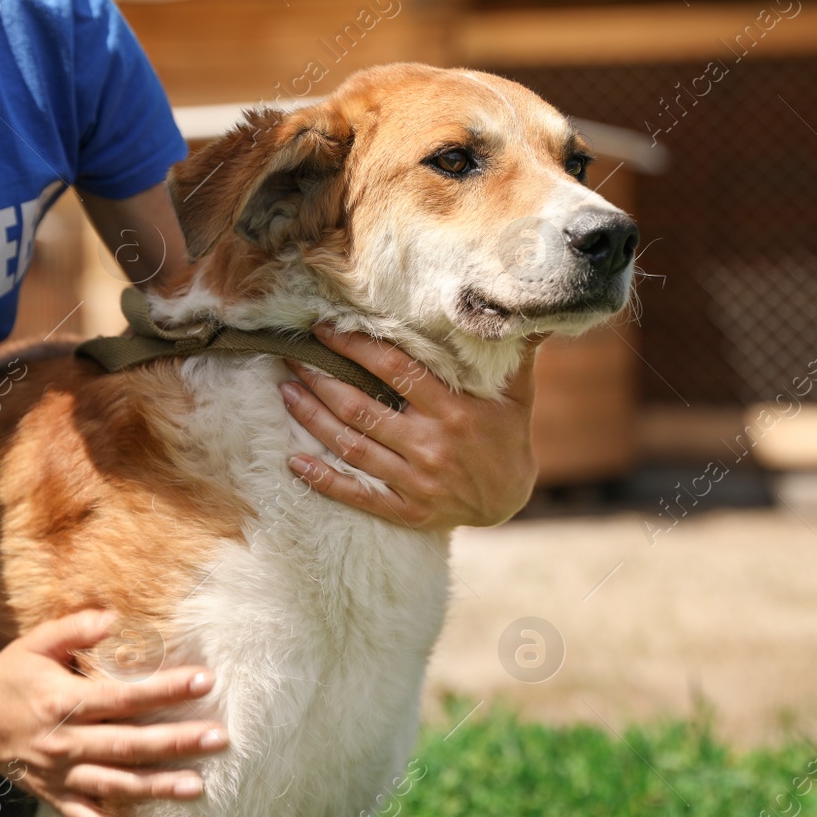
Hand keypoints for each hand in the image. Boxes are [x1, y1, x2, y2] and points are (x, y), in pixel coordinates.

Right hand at [0, 611, 228, 816]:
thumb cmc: (10, 673)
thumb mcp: (36, 642)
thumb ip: (75, 629)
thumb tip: (114, 617)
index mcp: (62, 701)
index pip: (124, 697)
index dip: (165, 690)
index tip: (204, 681)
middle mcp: (62, 742)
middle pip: (127, 745)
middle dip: (176, 742)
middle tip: (218, 738)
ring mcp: (58, 774)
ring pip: (114, 785)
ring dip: (157, 788)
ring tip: (198, 787)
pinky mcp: (52, 795)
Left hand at [277, 325, 541, 529]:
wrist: (511, 501)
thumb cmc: (508, 436)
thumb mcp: (518, 393)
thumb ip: (516, 351)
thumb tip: (530, 307)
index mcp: (454, 410)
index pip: (394, 370)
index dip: (356, 347)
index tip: (326, 329)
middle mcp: (430, 445)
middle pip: (361, 406)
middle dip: (321, 378)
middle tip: (291, 355)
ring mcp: (415, 481)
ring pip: (351, 446)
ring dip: (313, 418)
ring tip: (286, 391)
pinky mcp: (406, 510)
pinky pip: (357, 494)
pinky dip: (323, 480)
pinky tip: (294, 462)